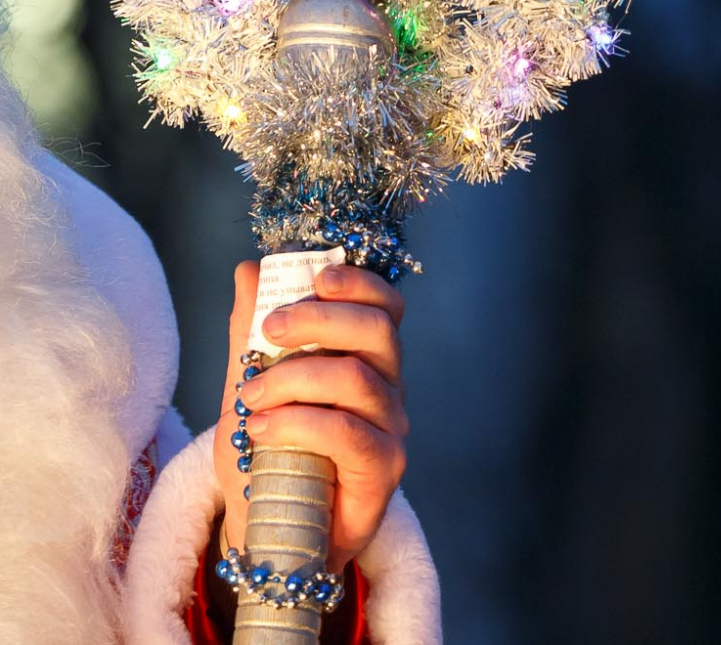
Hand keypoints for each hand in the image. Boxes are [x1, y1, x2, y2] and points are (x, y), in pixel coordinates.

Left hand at [214, 261, 407, 573]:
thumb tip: (248, 271)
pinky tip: (260, 429)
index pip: (383, 304)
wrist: (268, 532)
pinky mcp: (384, 469)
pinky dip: (295, 422)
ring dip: (292, 378)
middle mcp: (387, 384)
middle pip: (377, 329)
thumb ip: (249, 333)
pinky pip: (346, 431)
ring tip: (248, 397)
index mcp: (363, 355)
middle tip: (269, 330)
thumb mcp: (247, 386)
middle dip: (318, 318)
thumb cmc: (266, 456)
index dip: (357, 282)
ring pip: (355, 377)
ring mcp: (390, 427)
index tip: (316, 276)